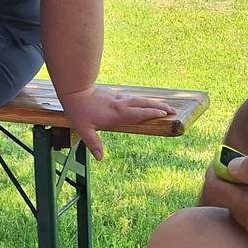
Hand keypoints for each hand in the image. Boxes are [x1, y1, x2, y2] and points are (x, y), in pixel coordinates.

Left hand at [57, 85, 174, 160]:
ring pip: (139, 99)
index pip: (140, 114)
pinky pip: (132, 97)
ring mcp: (118, 98)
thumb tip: (100, 158)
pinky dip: (142, 100)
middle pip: (144, 104)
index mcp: (117, 114)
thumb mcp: (84, 129)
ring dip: (152, 103)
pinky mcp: (114, 94)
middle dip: (159, 107)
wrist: (75, 89)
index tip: (165, 114)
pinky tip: (143, 103)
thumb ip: (93, 143)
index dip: (153, 113)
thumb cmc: (79, 110)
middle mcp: (121, 105)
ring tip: (163, 106)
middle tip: (172, 111)